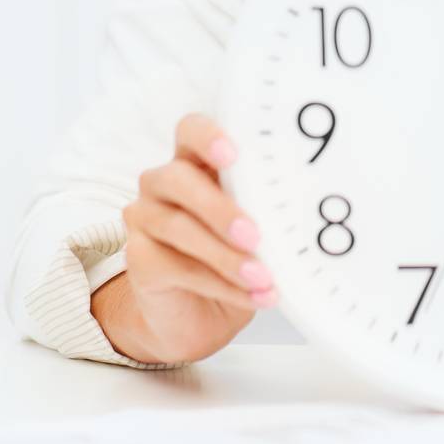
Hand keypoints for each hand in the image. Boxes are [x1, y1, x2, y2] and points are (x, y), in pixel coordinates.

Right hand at [92, 113, 276, 363]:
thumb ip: (268, 203)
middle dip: (219, 208)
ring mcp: (145, 218)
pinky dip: (219, 283)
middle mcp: (163, 182)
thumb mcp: (258, 222)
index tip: (232, 155)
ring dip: (225, 255)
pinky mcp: (137, 259)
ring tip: (263, 277)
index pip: (191, 129)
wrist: (200, 313)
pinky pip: (174, 267)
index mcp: (196, 159)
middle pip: (178, 178)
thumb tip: (306, 199)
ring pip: (178, 227)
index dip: (208, 137)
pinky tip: (252, 294)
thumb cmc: (237, 252)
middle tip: (255, 236)